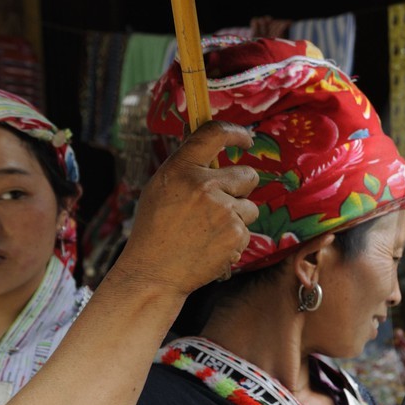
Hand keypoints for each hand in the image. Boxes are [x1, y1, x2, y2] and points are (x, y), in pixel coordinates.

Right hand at [114, 121, 258, 297]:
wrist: (154, 272)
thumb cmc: (156, 229)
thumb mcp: (161, 188)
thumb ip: (188, 167)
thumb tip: (215, 147)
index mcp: (180, 168)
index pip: (213, 134)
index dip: (235, 132)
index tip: (245, 138)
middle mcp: (203, 185)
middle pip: (248, 175)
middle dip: (242, 188)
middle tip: (221, 204)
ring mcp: (222, 210)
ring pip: (250, 206)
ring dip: (237, 216)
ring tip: (208, 230)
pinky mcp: (236, 233)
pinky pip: (247, 229)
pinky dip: (234, 238)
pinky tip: (211, 245)